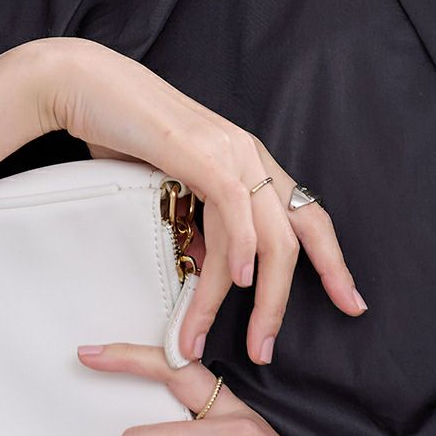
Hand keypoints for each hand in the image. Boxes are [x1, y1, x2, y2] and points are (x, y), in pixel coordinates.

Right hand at [32, 37, 367, 365]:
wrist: (86, 85)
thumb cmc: (124, 135)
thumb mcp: (170, 190)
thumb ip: (197, 224)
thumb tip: (212, 268)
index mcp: (251, 163)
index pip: (308, 218)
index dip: (334, 263)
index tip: (349, 302)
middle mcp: (251, 156)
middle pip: (295, 240)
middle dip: (284, 301)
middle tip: (267, 350)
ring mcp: (231, 152)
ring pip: (266, 237)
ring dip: (247, 297)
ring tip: (212, 341)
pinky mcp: (203, 152)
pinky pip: (234, 209)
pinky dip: (238, 250)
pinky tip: (233, 284)